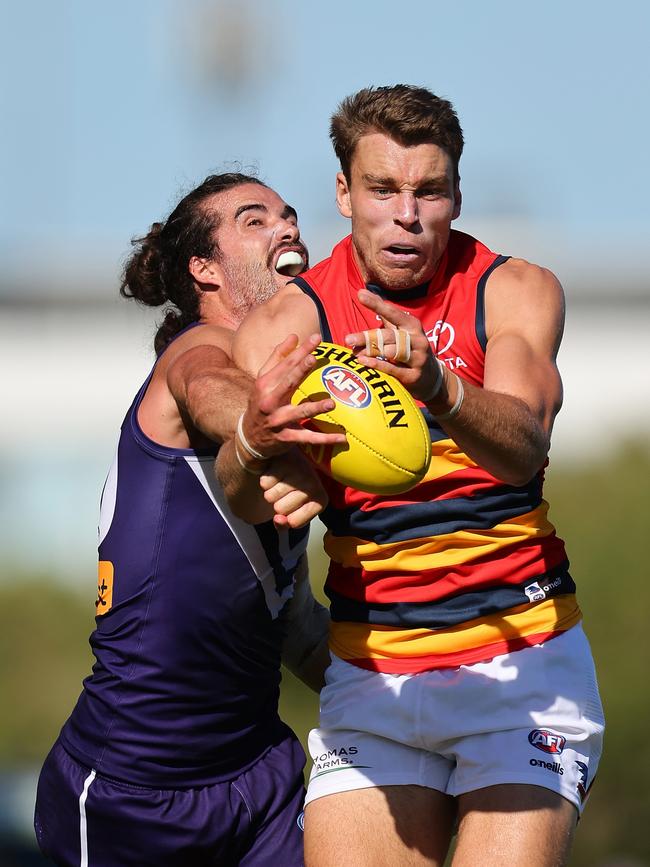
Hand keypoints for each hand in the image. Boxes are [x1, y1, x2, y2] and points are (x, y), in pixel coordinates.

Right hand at [239, 333, 346, 458]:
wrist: (249, 438)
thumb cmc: (261, 403)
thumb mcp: (263, 380)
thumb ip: (278, 357)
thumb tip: (294, 336)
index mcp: (265, 384)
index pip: (285, 364)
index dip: (300, 351)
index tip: (316, 338)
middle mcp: (269, 401)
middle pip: (288, 382)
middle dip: (301, 370)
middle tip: (314, 358)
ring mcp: (278, 421)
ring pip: (299, 413)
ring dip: (315, 408)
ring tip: (331, 403)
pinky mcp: (286, 438)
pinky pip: (308, 438)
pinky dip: (325, 439)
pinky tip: (342, 438)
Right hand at [261, 452, 327, 528]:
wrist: (293, 459)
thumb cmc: (296, 488)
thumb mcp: (297, 509)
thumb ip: (286, 523)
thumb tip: (277, 520)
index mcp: (320, 500)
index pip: (294, 522)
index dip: (287, 518)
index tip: (293, 508)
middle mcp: (312, 484)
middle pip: (280, 509)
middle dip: (278, 503)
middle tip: (286, 492)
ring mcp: (298, 472)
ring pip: (270, 497)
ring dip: (271, 492)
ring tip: (282, 482)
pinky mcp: (284, 462)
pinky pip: (265, 483)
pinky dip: (267, 480)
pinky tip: (277, 474)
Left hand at [344, 290, 441, 402]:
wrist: (431, 376)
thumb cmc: (410, 347)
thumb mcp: (402, 329)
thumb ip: (384, 313)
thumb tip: (363, 293)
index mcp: (412, 325)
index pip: (392, 313)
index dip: (376, 304)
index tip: (361, 295)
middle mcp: (417, 340)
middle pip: (388, 336)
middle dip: (367, 337)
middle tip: (348, 339)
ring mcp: (417, 358)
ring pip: (391, 352)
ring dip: (371, 352)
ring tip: (355, 352)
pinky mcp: (413, 375)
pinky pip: (392, 369)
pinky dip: (377, 364)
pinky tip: (363, 361)